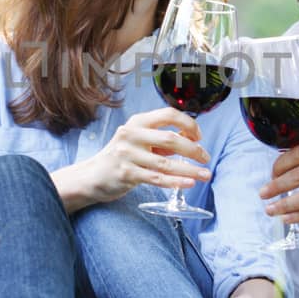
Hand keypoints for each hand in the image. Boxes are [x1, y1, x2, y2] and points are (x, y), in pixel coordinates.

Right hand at [73, 107, 210, 205]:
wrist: (92, 175)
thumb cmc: (123, 156)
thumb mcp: (140, 140)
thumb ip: (162, 139)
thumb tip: (192, 139)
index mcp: (137, 122)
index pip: (168, 114)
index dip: (188, 124)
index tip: (199, 137)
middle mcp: (131, 135)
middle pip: (170, 139)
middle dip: (193, 150)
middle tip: (206, 158)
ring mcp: (127, 155)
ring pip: (166, 163)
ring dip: (190, 170)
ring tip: (206, 174)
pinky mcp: (126, 174)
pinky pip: (157, 179)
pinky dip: (176, 181)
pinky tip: (189, 183)